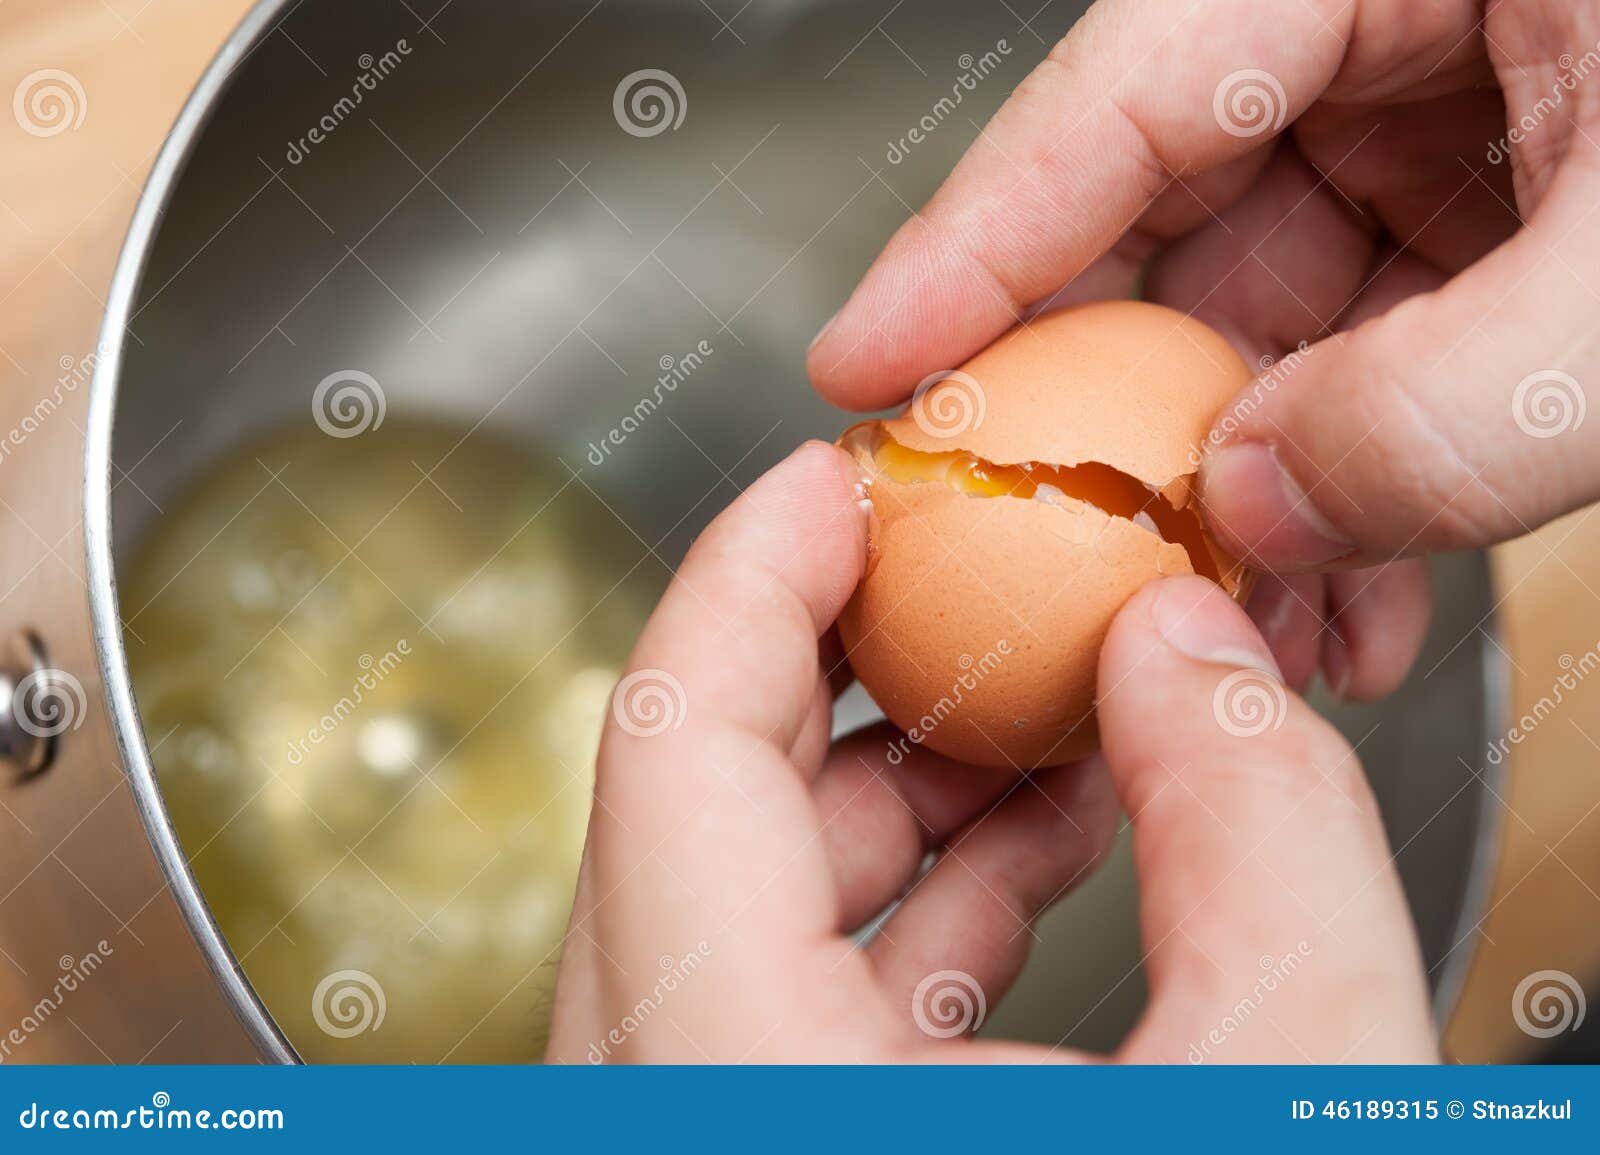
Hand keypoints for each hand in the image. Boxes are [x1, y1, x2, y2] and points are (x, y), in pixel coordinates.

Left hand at [545, 445, 1434, 1062]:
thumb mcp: (1293, 1069)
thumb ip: (1251, 825)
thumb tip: (1181, 646)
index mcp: (730, 1066)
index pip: (668, 735)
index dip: (755, 561)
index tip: (842, 475)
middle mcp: (666, 1095)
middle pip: (686, 804)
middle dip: (837, 661)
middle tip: (948, 565)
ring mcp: (698, 1121)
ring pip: (732, 903)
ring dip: (881, 786)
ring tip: (1034, 709)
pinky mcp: (766, 1142)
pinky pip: (782, 993)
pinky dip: (900, 901)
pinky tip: (1028, 848)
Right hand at [808, 0, 1599, 698]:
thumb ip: (1451, 399)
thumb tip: (1257, 501)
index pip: (1121, 96)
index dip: (969, 242)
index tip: (860, 362)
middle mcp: (1391, 36)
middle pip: (1168, 227)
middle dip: (1120, 421)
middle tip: (1040, 547)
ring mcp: (1440, 130)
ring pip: (1266, 321)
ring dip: (1245, 494)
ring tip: (1241, 627)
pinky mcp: (1489, 219)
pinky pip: (1371, 356)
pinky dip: (1353, 487)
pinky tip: (1355, 602)